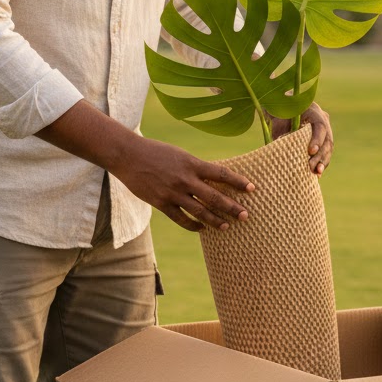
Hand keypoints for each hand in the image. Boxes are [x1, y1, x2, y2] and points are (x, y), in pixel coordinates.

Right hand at [115, 137, 255, 231]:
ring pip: (199, 211)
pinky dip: (193, 225)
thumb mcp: (180, 155)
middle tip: (245, 215)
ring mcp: (173, 192)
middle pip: (214, 196)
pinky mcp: (161, 203)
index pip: (221, 173)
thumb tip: (213, 180)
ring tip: (226, 226)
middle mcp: (185, 179)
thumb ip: (195, 168)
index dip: (238, 181)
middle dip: (231, 207)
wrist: (129, 155)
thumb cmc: (157, 152)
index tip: (252, 188)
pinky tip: (201, 229)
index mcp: (192, 163)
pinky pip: (181, 218)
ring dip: (214, 220)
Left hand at [269, 102, 333, 175]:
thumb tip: (279, 149)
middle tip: (311, 166)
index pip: (320, 126)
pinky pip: (326, 153)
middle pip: (327, 140)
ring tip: (317, 173)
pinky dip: (321, 163)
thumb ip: (281, 133)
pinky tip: (317, 174)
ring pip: (329, 148)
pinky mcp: (323, 141)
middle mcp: (323, 120)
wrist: (285, 113)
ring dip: (323, 162)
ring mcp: (325, 130)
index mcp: (314, 111)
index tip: (310, 152)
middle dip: (320, 155)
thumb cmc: (280, 115)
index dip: (317, 140)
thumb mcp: (279, 121)